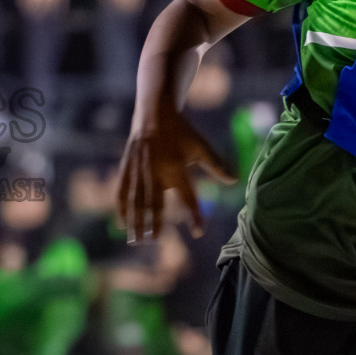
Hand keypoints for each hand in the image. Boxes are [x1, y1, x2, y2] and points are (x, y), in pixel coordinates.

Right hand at [115, 110, 234, 242]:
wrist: (154, 113)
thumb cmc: (181, 132)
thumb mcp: (200, 147)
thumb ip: (216, 165)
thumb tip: (235, 180)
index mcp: (176, 168)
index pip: (188, 197)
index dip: (194, 216)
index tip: (198, 233)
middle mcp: (156, 172)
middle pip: (155, 204)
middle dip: (154, 224)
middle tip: (154, 241)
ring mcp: (138, 171)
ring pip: (136, 201)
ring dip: (136, 221)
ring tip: (136, 240)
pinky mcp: (126, 168)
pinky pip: (122, 191)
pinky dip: (121, 208)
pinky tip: (120, 223)